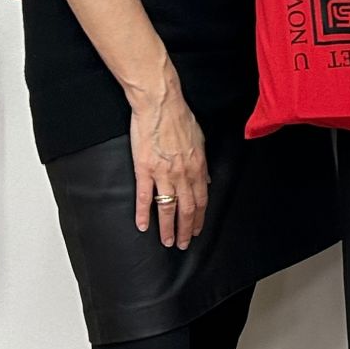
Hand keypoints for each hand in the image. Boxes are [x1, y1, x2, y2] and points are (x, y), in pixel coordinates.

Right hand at [130, 86, 208, 247]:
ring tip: (166, 242)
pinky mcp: (145, 169)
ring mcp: (164, 173)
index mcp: (198, 166)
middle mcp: (183, 173)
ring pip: (168, 208)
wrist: (160, 104)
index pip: (201, 199)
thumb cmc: (180, 118)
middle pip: (187, 208)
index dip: (198, 218)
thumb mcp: (200, 139)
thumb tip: (207, 179)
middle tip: (182, 244)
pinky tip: (142, 226)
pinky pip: (145, 197)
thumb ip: (203, 163)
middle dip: (185, 229)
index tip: (195, 231)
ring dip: (168, 228)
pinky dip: (143, 214)